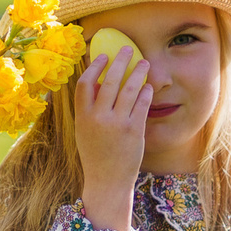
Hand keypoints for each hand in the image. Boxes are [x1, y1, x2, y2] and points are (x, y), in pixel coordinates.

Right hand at [73, 45, 151, 230]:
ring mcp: (117, 124)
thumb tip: (99, 83)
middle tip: (128, 50)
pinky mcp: (135, 131)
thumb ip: (88, 109)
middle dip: (120, 62)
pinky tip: (148, 86)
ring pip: (129, 89)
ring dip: (138, 73)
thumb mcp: (84, 131)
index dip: (94, 66)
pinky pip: (142, 104)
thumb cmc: (95, 154)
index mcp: (82, 117)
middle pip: (109, 81)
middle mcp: (99, 118)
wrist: (107, 181)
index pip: (84, 83)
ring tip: (144, 63)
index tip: (103, 56)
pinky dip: (146, 93)